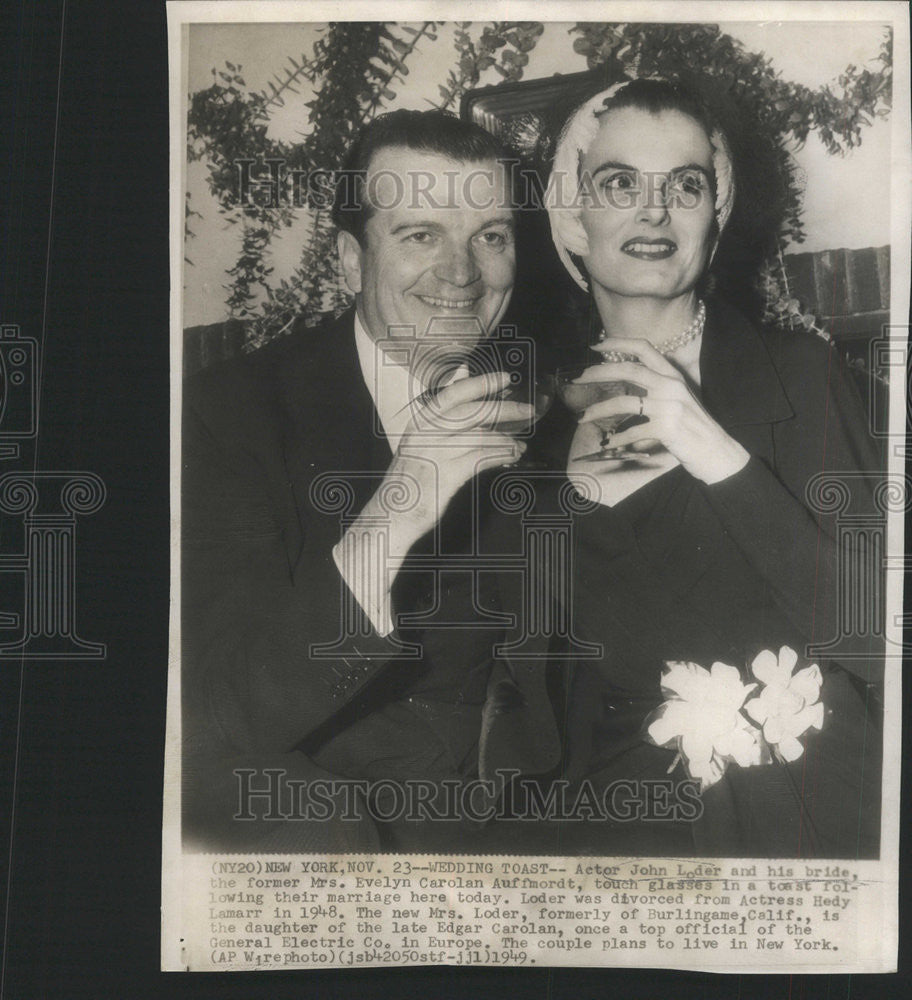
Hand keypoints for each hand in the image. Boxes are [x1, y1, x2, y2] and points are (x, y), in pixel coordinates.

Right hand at [373, 370, 532, 551]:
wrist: (392, 513)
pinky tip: (511, 456)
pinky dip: (501, 455)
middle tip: (528, 411)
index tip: (505, 378)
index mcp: (420, 422)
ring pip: (481, 436)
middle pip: (472, 412)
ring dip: (507, 439)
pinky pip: (481, 458)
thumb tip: (463, 380)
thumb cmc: (410, 479)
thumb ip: (442, 417)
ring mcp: (436, 454)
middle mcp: (426, 433)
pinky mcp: (446, 475)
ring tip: (519, 445)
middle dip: (505, 410)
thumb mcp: (419, 443)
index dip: (481, 383)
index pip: (454, 394)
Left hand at [581, 337, 748, 484]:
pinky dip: (616, 439)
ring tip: (582, 418)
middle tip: (578, 378)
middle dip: (598, 372)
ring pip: (623, 403)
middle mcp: (671, 386)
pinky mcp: (666, 429)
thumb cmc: (694, 427)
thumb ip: (656, 388)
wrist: (718, 452)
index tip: (596, 345)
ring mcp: (669, 407)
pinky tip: (607, 443)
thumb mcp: (678, 400)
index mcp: (673, 376)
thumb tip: (624, 385)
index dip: (618, 343)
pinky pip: (631, 432)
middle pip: (628, 370)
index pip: (644, 348)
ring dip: (598, 411)